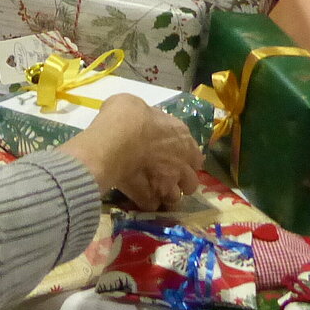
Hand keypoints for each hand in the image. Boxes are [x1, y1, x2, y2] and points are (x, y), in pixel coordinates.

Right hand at [59, 91, 203, 210]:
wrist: (114, 140)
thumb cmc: (127, 116)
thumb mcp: (136, 105)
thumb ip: (145, 118)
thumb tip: (139, 120)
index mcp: (183, 139)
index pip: (195, 156)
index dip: (185, 158)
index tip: (173, 157)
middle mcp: (182, 164)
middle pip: (190, 182)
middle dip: (179, 181)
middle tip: (163, 176)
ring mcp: (167, 184)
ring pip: (173, 198)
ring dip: (164, 194)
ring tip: (150, 189)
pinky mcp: (149, 198)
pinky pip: (150, 205)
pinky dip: (145, 201)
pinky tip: (135, 195)